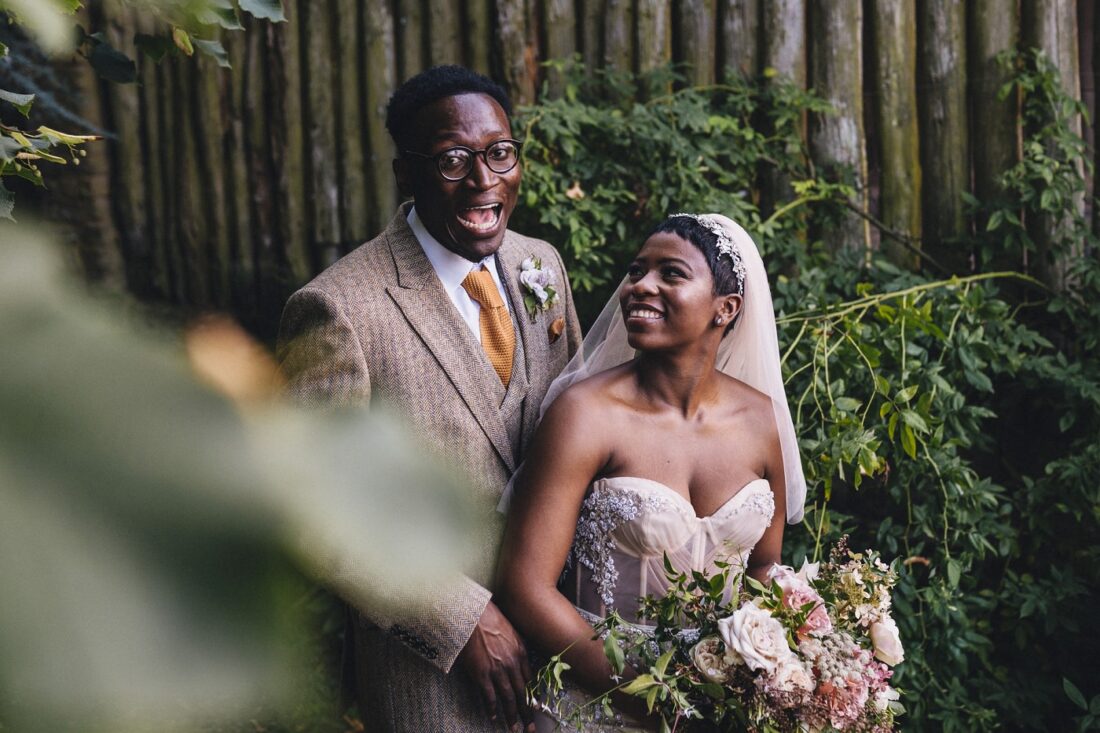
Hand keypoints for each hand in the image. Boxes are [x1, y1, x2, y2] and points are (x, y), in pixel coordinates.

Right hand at [456, 600, 534, 731]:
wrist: (473, 614)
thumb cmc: (491, 619)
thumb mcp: (512, 632)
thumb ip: (517, 648)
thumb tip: (519, 660)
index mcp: (521, 653)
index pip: (530, 680)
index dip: (534, 697)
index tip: (536, 708)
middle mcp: (512, 664)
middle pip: (522, 693)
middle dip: (527, 713)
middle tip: (531, 728)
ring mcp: (497, 670)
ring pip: (508, 698)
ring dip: (512, 716)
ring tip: (515, 728)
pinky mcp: (481, 673)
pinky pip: (489, 696)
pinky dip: (492, 708)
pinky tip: (494, 717)